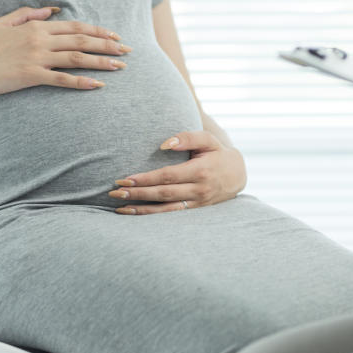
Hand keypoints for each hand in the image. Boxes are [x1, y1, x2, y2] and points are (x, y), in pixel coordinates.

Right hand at [0, 6, 130, 96]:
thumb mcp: (3, 22)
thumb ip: (28, 14)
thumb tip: (52, 9)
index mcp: (36, 27)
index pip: (75, 27)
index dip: (98, 30)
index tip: (116, 36)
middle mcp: (40, 40)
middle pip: (82, 40)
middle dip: (108, 45)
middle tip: (127, 51)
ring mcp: (36, 58)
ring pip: (77, 57)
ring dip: (101, 62)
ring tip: (120, 67)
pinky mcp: (31, 75)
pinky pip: (61, 79)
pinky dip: (81, 82)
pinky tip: (98, 85)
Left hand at [109, 131, 247, 213]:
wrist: (238, 174)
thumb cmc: (218, 153)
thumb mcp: (208, 140)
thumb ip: (188, 137)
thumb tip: (164, 144)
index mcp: (200, 171)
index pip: (167, 176)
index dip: (145, 178)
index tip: (125, 178)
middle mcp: (199, 189)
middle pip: (163, 193)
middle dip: (137, 193)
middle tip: (115, 192)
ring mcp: (197, 203)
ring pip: (165, 209)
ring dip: (141, 209)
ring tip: (119, 207)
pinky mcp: (195, 210)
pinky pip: (170, 214)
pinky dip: (152, 216)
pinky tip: (135, 214)